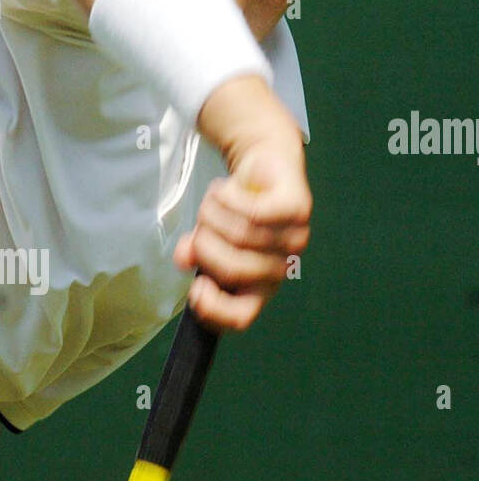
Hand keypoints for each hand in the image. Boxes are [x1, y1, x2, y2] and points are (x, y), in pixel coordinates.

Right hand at [173, 139, 311, 332]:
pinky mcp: (298, 210)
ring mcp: (294, 241)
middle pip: (232, 270)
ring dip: (212, 214)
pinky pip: (253, 212)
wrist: (264, 165)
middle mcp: (279, 270)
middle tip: (200, 228)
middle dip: (205, 246)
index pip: (241, 316)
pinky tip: (224, 189)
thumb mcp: (209, 236)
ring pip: (240, 236)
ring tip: (212, 201)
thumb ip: (195, 252)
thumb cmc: (235, 211)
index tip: (196, 287)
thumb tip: (183, 256)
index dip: (214, 309)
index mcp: (258, 287)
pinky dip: (228, 198)